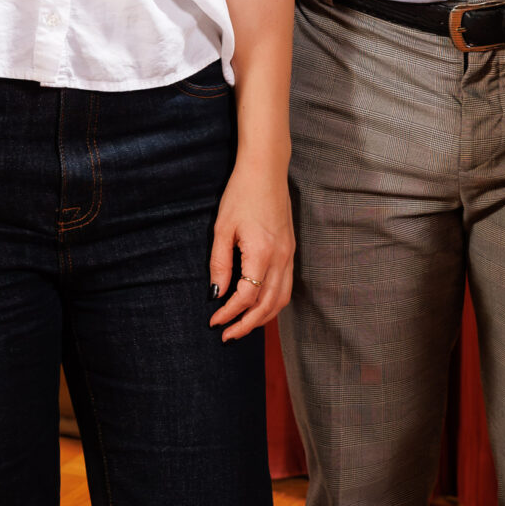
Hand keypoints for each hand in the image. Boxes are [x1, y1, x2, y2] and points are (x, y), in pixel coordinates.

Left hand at [208, 153, 293, 340]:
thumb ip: (220, 263)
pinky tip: (259, 305)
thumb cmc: (241, 194)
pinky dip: (273, 303)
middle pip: (267, 305)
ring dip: (262, 318)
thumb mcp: (222, 228)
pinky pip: (286, 286)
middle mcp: (280, 258)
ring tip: (242, 326)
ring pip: (281, 299)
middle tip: (227, 336)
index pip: (246, 296)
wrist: (266, 170)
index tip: (213, 321)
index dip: (228, 313)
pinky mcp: (290, 250)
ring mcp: (289, 255)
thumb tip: (216, 292)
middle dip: (246, 325)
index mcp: (261, 253)